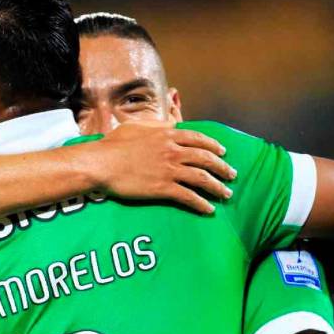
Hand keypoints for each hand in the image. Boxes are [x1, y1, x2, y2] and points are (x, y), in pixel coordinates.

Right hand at [99, 121, 234, 213]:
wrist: (102, 164)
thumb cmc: (113, 145)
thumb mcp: (136, 127)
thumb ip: (156, 125)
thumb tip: (169, 123)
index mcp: (167, 134)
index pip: (198, 139)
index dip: (213, 146)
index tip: (223, 152)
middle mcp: (173, 151)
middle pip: (206, 159)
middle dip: (222, 167)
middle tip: (231, 175)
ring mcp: (169, 170)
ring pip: (202, 178)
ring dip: (217, 187)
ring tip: (226, 194)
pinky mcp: (163, 188)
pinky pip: (188, 196)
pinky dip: (201, 203)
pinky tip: (208, 209)